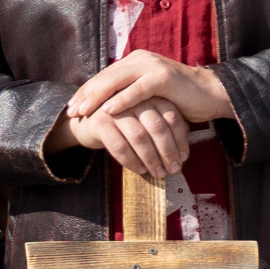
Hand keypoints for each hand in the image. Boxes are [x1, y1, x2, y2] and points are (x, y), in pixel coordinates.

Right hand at [52, 96, 209, 179]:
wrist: (86, 120)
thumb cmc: (124, 123)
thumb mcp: (146, 120)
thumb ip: (164, 128)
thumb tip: (183, 153)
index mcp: (150, 95)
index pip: (172, 118)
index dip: (179, 140)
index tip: (183, 159)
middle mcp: (134, 99)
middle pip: (157, 128)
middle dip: (167, 152)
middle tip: (173, 169)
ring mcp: (116, 110)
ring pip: (139, 137)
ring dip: (151, 159)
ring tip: (158, 173)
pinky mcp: (100, 122)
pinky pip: (119, 146)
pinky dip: (131, 161)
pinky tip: (140, 170)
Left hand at [68, 49, 233, 128]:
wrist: (209, 95)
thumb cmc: (176, 99)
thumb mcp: (145, 95)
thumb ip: (126, 94)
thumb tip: (99, 107)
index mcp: (134, 62)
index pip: (103, 77)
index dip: (84, 92)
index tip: (69, 108)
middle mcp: (140, 60)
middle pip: (105, 77)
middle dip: (85, 96)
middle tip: (70, 112)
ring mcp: (152, 66)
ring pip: (116, 82)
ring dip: (97, 98)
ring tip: (83, 112)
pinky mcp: (163, 77)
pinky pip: (137, 90)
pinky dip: (121, 100)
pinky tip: (107, 111)